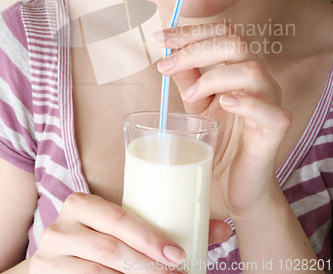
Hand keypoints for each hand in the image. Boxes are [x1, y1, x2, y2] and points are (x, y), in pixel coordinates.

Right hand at [29, 193, 186, 272]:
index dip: (150, 239)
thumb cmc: (98, 238)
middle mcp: (60, 229)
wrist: (55, 261)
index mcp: (80, 204)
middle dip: (150, 268)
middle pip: (112, 251)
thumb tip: (223, 229)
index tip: (179, 256)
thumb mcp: (121, 227)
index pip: (119, 220)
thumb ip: (162, 227)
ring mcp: (50, 259)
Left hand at [153, 23, 290, 217]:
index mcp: (241, 68)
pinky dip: (246, 104)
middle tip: (166, 66)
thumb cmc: (221, 140)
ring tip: (189, 96)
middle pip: (235, 44)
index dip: (191, 32)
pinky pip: (269, 111)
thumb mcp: (197, 104)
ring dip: (213, 77)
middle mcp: (259, 80)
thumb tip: (167, 55)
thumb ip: (187, 79)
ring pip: (251, 71)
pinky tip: (225, 104)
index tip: (161, 38)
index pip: (222, 34)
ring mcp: (271, 102)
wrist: (240, 183)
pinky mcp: (276, 129)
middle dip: (195, 50)